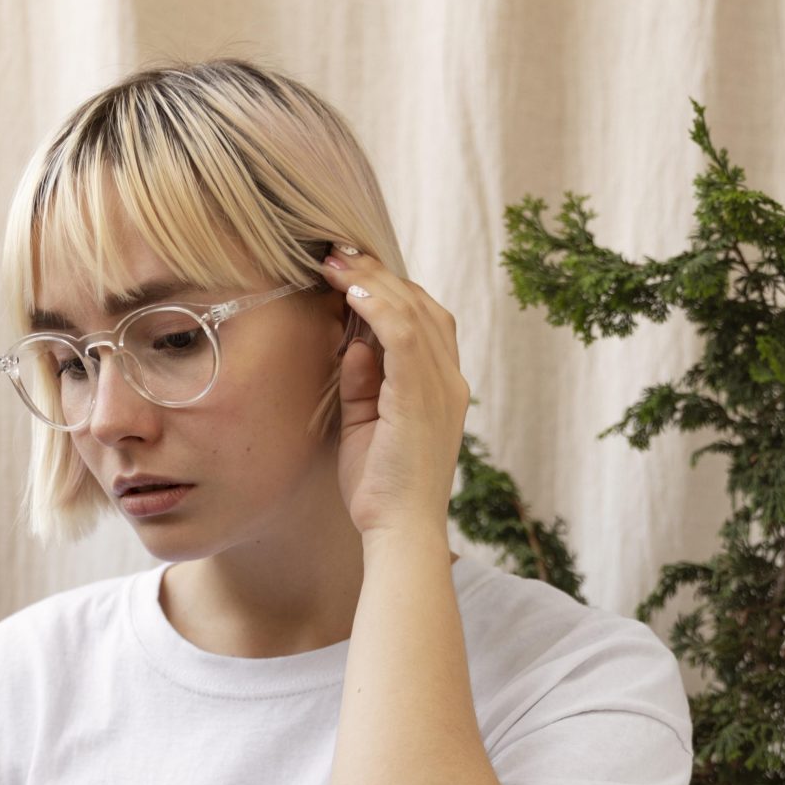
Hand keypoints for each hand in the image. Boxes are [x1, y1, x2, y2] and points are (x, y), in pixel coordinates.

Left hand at [319, 246, 469, 536]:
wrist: (401, 531)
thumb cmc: (382, 489)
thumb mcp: (367, 425)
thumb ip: (365, 383)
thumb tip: (355, 344)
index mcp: (442, 388)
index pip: (425, 320)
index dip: (388, 290)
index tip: (348, 272)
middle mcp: (450, 381)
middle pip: (421, 304)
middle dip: (375, 273)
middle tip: (335, 252)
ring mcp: (441, 387)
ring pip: (413, 309)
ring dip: (371, 280)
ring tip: (335, 262)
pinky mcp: (421, 395)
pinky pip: (404, 333)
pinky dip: (377, 305)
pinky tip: (350, 291)